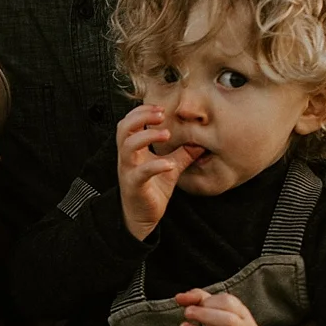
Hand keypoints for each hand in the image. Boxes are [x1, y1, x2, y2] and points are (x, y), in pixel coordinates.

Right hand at [117, 104, 180, 240]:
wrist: (142, 216)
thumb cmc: (153, 189)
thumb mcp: (170, 167)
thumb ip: (183, 152)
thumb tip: (201, 140)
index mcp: (133, 150)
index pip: (129, 122)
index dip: (142, 111)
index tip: (160, 108)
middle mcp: (127, 157)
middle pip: (123, 128)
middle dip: (141, 116)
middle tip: (161, 114)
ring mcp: (128, 171)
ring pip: (128, 147)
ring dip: (148, 136)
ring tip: (167, 134)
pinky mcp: (134, 186)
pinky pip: (140, 173)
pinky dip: (156, 166)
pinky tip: (170, 164)